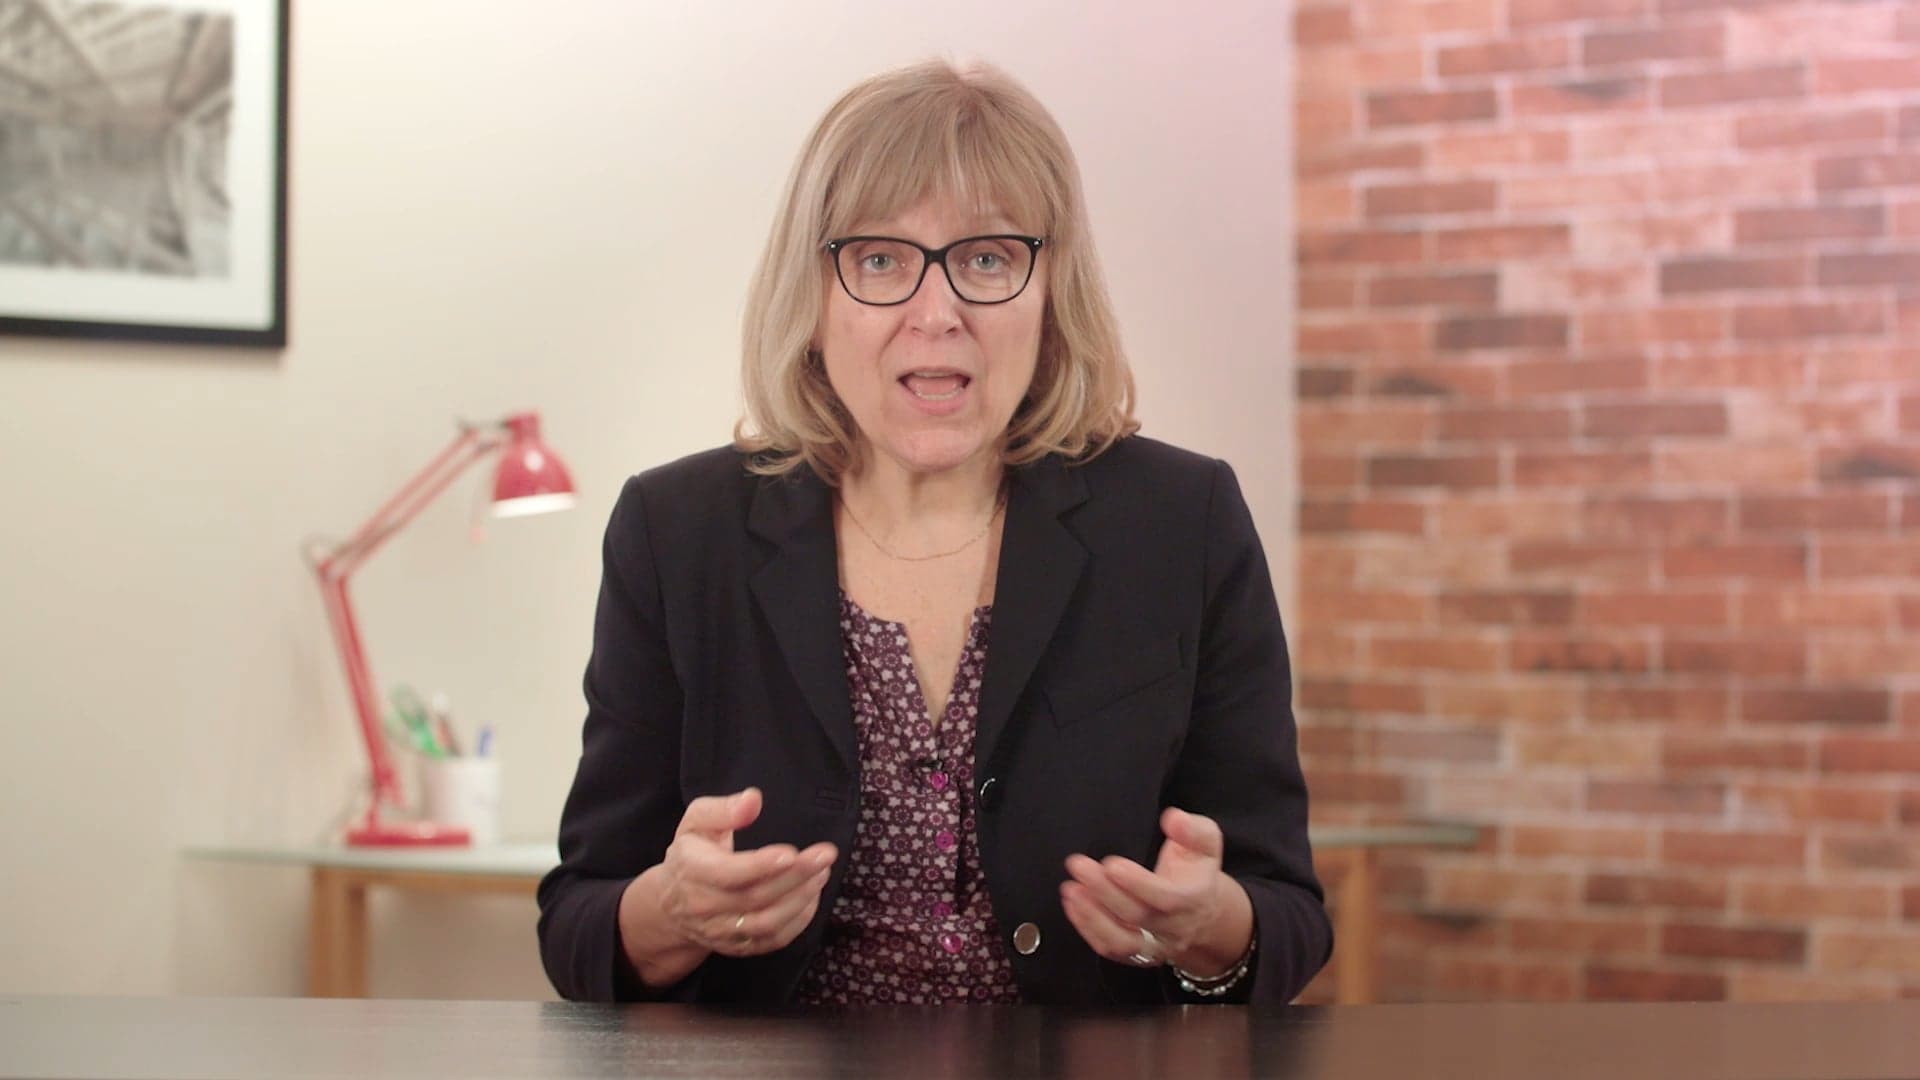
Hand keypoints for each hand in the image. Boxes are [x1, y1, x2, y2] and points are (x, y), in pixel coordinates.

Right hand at [634, 787, 836, 958]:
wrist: (672, 903)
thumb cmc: (691, 853)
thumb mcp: (696, 822)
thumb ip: (722, 809)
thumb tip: (753, 799)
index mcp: (693, 870)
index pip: (728, 873)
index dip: (760, 865)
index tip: (791, 852)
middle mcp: (705, 906)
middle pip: (755, 897)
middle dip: (795, 877)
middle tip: (825, 855)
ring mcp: (721, 931)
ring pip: (767, 923)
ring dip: (800, 899)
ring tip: (822, 873)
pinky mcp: (738, 947)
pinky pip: (772, 940)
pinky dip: (798, 921)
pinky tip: (812, 896)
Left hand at [1059, 807, 1248, 975]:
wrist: (1203, 913)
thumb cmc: (1198, 872)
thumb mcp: (1206, 843)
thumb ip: (1192, 830)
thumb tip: (1174, 819)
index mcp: (1194, 899)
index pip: (1166, 898)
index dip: (1138, 883)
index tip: (1112, 864)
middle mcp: (1175, 927)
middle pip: (1138, 917)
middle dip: (1105, 891)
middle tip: (1079, 865)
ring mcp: (1155, 945)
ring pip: (1122, 942)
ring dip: (1092, 917)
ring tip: (1070, 889)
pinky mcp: (1136, 954)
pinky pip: (1111, 949)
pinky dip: (1088, 929)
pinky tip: (1073, 905)